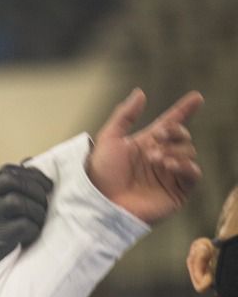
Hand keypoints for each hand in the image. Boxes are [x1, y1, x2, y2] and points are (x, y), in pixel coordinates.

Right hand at [0, 164, 52, 273]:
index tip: (48, 186)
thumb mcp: (10, 210)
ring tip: (39, 221)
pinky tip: (31, 237)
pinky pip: (23, 225)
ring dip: (37, 210)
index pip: (6, 171)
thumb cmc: (10, 236)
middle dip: (35, 188)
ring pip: (17, 201)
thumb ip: (17, 188)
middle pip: (11, 181)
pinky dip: (34, 229)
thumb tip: (30, 161)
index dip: (31, 174)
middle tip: (47, 201)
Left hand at [86, 88, 203, 224]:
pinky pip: (192, 174)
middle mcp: (160, 158)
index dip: (183, 110)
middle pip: (182, 136)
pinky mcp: (176, 192)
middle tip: (158, 137)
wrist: (100, 203)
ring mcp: (169, 175)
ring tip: (154, 158)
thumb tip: (140, 93)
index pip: (170, 124)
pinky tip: (169, 165)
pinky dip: (185, 166)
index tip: (196, 97)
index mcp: (145, 144)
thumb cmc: (99, 175)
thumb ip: (124, 115)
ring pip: (189, 152)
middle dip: (174, 132)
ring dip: (174, 150)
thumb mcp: (108, 140)